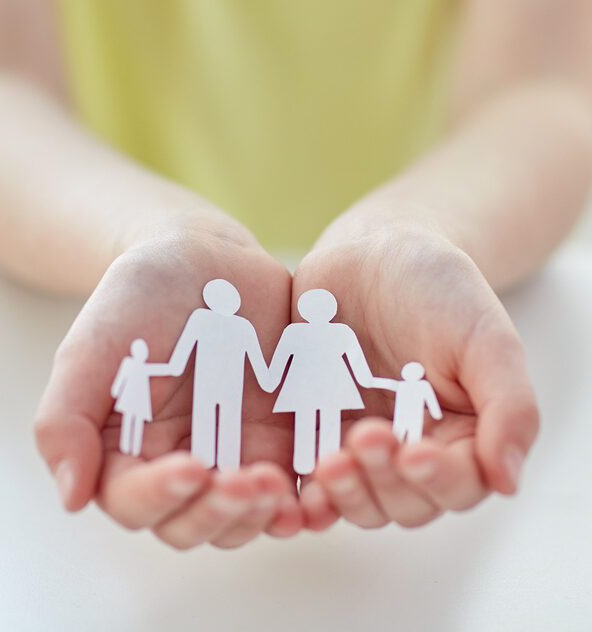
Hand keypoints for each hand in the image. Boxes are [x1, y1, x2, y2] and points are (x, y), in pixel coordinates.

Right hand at [35, 230, 301, 548]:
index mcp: (130, 450)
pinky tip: (320, 484)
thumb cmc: (141, 296)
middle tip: (247, 482)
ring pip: (247, 515)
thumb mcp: (96, 345)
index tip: (192, 466)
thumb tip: (70, 497)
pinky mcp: (281, 434)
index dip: (162, 497)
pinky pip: (297, 482)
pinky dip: (309, 497)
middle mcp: (184, 460)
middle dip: (220, 513)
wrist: (206, 258)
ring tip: (279, 484)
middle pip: (196, 523)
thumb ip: (69, 416)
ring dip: (264, 514)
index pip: (136, 501)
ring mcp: (235, 450)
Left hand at [294, 225, 538, 529]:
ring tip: (328, 464)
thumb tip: (508, 479)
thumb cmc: (434, 287)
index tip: (413, 453)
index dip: (439, 480)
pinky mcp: (316, 430)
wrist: (369, 254)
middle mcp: (412, 446)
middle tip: (364, 439)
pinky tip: (298, 488)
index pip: (460, 482)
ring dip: (345, 494)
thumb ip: (508, 404)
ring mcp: (360, 442)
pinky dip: (307, 495)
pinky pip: (311, 479)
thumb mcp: (483, 335)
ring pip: (359, 499)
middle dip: (384, 482)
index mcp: (461, 432)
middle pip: (404, 502)